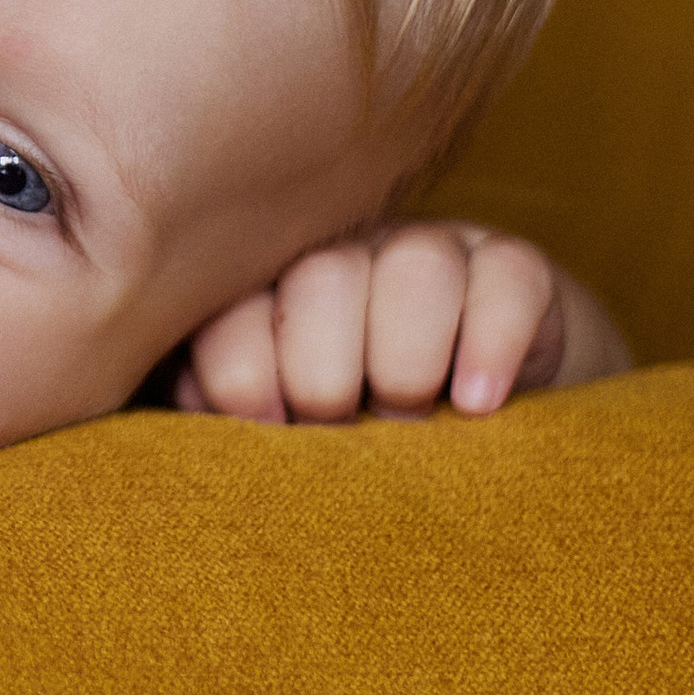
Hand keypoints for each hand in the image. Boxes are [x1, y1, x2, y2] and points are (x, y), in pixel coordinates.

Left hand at [175, 220, 622, 425]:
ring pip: (415, 266)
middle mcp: (339, 257)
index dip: (239, 375)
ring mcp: (428, 253)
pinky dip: (492, 343)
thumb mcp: (275, 435)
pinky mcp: (510, 267)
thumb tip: (183, 404)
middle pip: (321, 278)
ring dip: (407, 361)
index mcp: (261, 293)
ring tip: (413, 420)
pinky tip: (479, 404)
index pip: (230, 306)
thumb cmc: (343, 441)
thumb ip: (218, 414)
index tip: (267, 431)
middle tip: (345, 430)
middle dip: (326, 375)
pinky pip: (508, 278)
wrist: (470, 426)